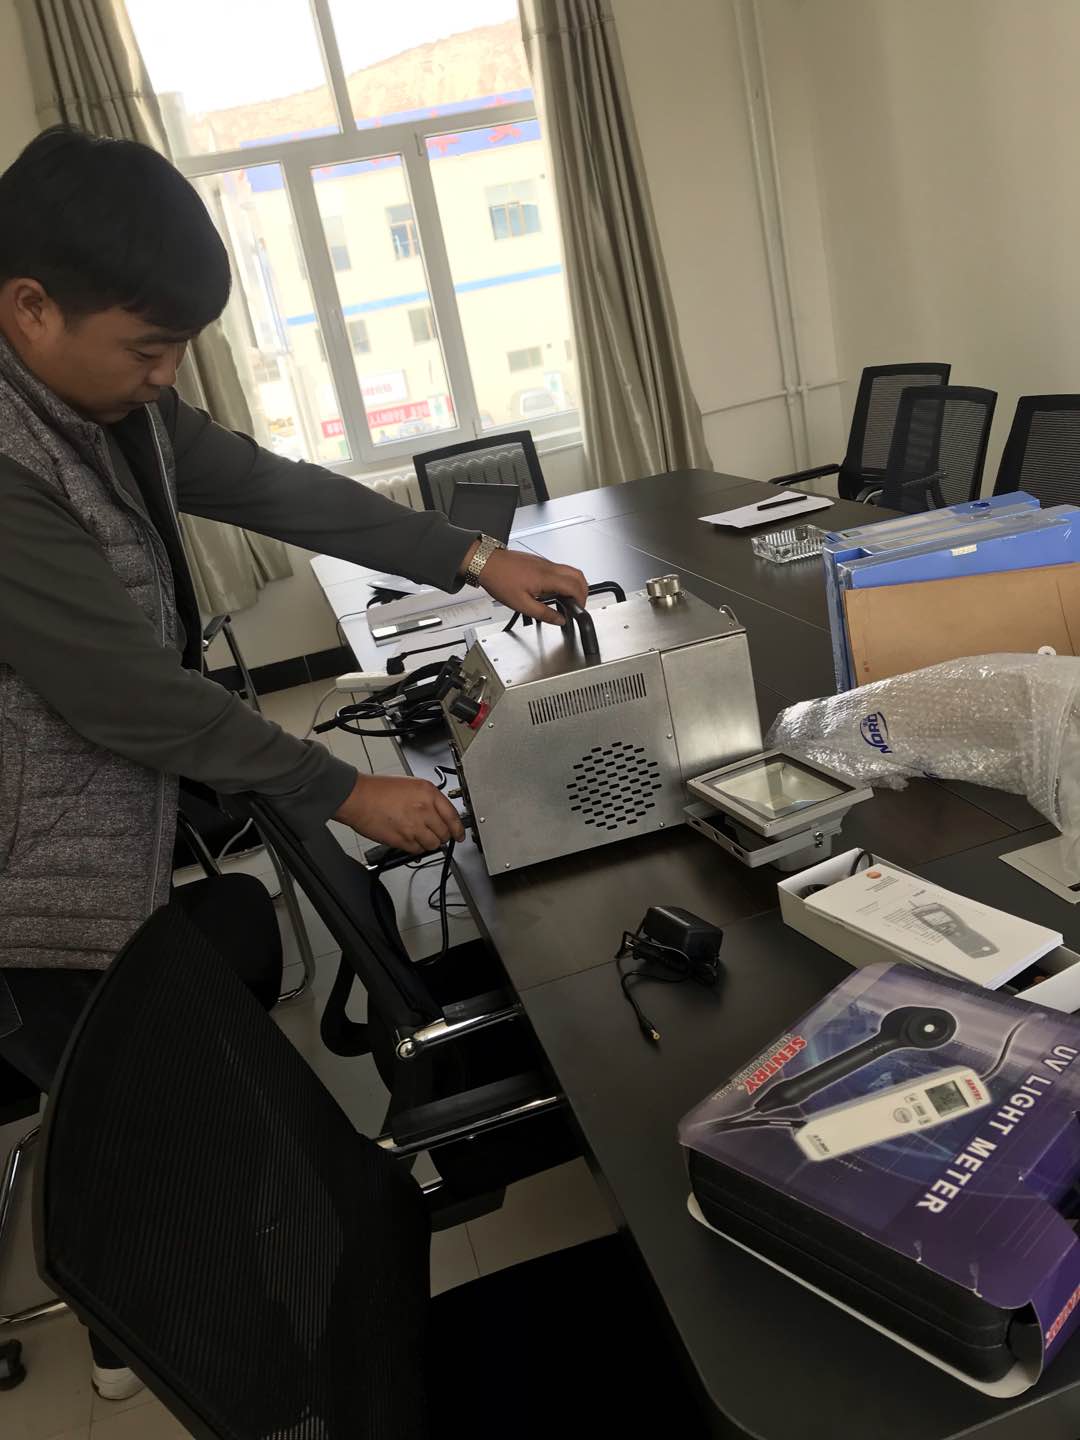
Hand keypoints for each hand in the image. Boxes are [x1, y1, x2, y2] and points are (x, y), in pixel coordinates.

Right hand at [334, 773, 464, 854]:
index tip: (459, 834)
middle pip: (444, 833)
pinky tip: (408, 838)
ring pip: (432, 844)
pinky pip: (417, 850)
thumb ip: (428, 799)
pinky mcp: (403, 840)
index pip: (452, 816)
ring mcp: (414, 826)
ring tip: (418, 835)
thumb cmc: (378, 790)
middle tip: (436, 835)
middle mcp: (424, 810)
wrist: (358, 798)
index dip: (458, 829)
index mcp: (428, 793)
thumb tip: (439, 813)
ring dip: (428, 843)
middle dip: (442, 836)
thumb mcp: (410, 785)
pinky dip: (415, 847)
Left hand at [469, 546, 587, 624]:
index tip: (578, 610)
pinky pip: (559, 569)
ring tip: (567, 600)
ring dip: (574, 585)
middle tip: (578, 604)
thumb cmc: (499, 580)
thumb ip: (543, 613)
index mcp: (546, 577)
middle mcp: (548, 567)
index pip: (574, 587)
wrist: (486, 562)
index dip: (581, 600)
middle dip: (583, 591)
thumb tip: (559, 620)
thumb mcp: (520, 604)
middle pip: (578, 575)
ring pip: (570, 570)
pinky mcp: (539, 562)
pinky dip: (564, 580)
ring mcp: (544, 562)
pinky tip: (553, 591)